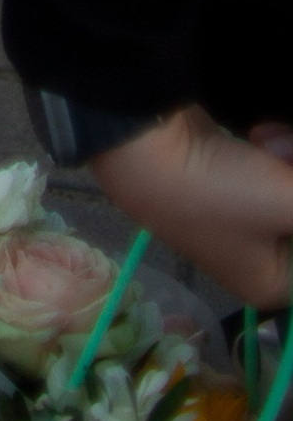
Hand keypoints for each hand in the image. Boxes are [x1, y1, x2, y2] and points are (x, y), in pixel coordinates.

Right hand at [93, 104, 292, 308]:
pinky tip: (258, 135)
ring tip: (268, 140)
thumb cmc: (219, 192)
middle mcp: (260, 257)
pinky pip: (271, 171)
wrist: (143, 149)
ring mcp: (242, 216)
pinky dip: (273, 151)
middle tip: (285, 156)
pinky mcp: (228, 177)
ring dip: (291, 161)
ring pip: (291, 190)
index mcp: (274, 284)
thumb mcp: (288, 202)